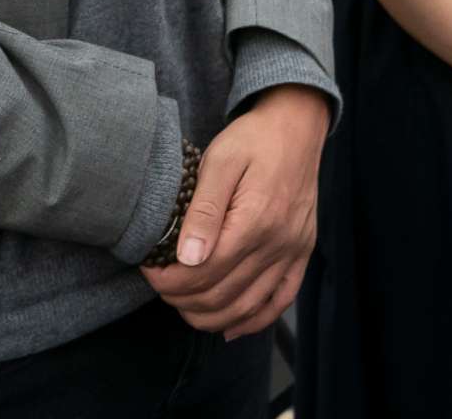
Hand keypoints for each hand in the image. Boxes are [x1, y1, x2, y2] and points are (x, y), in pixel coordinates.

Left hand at [143, 85, 328, 338]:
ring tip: (183, 304)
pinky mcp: (303, 252)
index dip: (169, 281)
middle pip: (222, 295)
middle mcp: (279, 243)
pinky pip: (281, 300)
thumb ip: (204, 210)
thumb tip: (188, 258)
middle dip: (182, 299)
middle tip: (160, 285)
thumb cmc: (254, 138)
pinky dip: (254, 321)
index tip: (149, 270)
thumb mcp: (221, 160)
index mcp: (256, 220)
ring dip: (210, 316)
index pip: (204, 272)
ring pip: (248, 307)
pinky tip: (230, 327)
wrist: (298, 124)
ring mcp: (294, 250)